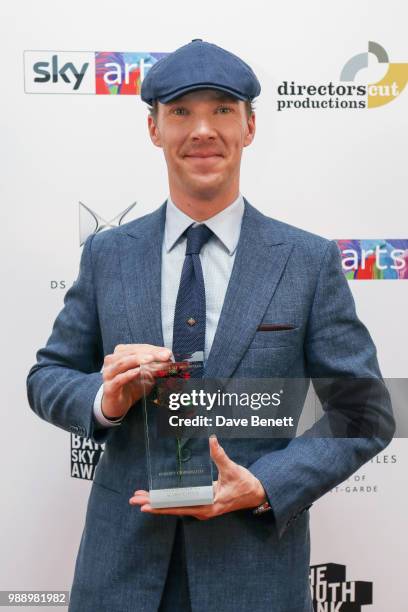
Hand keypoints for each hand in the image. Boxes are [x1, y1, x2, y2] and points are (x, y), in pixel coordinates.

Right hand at [101, 344, 172, 419]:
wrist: (118, 404)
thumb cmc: (131, 386)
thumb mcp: (146, 374)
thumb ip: (155, 366)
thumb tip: (168, 358)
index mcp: (120, 354)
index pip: (138, 348)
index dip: (153, 349)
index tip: (167, 353)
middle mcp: (112, 361)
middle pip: (131, 353)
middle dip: (149, 353)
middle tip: (164, 356)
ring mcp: (109, 374)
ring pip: (122, 363)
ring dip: (138, 360)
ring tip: (151, 359)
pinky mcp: (109, 388)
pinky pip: (118, 379)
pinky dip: (128, 374)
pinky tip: (138, 371)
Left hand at [129, 435, 266, 518]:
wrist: (256, 495)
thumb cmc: (245, 484)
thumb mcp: (232, 469)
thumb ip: (220, 455)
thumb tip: (210, 439)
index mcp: (208, 505)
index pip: (179, 506)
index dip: (161, 505)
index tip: (145, 504)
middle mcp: (202, 509)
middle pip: (173, 508)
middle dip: (153, 503)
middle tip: (134, 499)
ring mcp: (202, 507)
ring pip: (176, 506)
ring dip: (159, 501)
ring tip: (141, 497)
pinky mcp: (203, 503)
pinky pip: (182, 503)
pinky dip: (169, 499)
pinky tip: (159, 496)